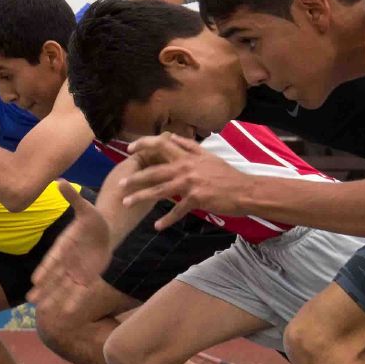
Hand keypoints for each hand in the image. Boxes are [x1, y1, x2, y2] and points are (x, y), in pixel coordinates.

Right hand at [28, 183, 112, 316]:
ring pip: (63, 287)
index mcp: (64, 245)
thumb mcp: (86, 209)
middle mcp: (67, 261)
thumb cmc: (93, 220)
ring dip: (54, 298)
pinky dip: (73, 301)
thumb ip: (74, 199)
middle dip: (44, 289)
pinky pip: (79, 291)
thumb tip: (59, 181)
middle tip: (31, 301)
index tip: (35, 280)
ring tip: (43, 312)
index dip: (45, 269)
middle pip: (53, 278)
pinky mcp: (87, 278)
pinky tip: (66, 313)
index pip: (52, 259)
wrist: (106, 232)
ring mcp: (76, 271)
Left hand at [117, 135, 250, 229]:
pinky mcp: (197, 198)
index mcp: (188, 155)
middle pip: (154, 171)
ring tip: (127, 203)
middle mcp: (186, 167)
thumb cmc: (226, 174)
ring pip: (160, 190)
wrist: (244, 190)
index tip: (130, 149)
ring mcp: (191, 183)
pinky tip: (157, 226)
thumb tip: (172, 137)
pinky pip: (177, 210)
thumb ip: (189, 146)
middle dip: (135, 178)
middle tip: (120, 185)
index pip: (161, 145)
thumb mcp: (208, 155)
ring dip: (141, 197)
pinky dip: (167, 219)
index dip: (143, 145)